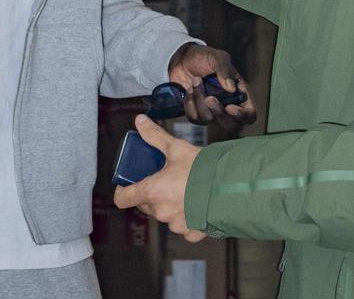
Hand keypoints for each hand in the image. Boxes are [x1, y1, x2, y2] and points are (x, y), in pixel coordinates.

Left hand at [114, 114, 206, 242]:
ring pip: (164, 215)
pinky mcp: (191, 232)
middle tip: (163, 179)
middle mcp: (161, 211)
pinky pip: (183, 227)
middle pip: (146, 205)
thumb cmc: (202, 168)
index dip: (123, 191)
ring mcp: (176, 224)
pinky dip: (187, 218)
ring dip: (169, 205)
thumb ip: (155, 136)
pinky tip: (195, 205)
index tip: (128, 183)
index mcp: (152, 192)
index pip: (123, 199)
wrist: (230, 186)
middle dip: (151, 193)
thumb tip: (140, 121)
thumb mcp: (176, 148)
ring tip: (183, 190)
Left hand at [168, 43, 257, 128]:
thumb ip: (225, 70)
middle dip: (219, 112)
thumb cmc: (204, 57)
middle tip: (209, 98)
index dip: (242, 116)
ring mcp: (212, 111)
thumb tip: (231, 89)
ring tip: (195, 81)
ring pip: (209, 119)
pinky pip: (194, 118)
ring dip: (200, 100)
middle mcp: (228, 105)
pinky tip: (189, 90)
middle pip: (230, 125)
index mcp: (240, 94)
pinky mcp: (197, 113)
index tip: (229, 107)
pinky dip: (190, 104)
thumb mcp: (217, 58)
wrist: (182, 59)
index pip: (249, 115)